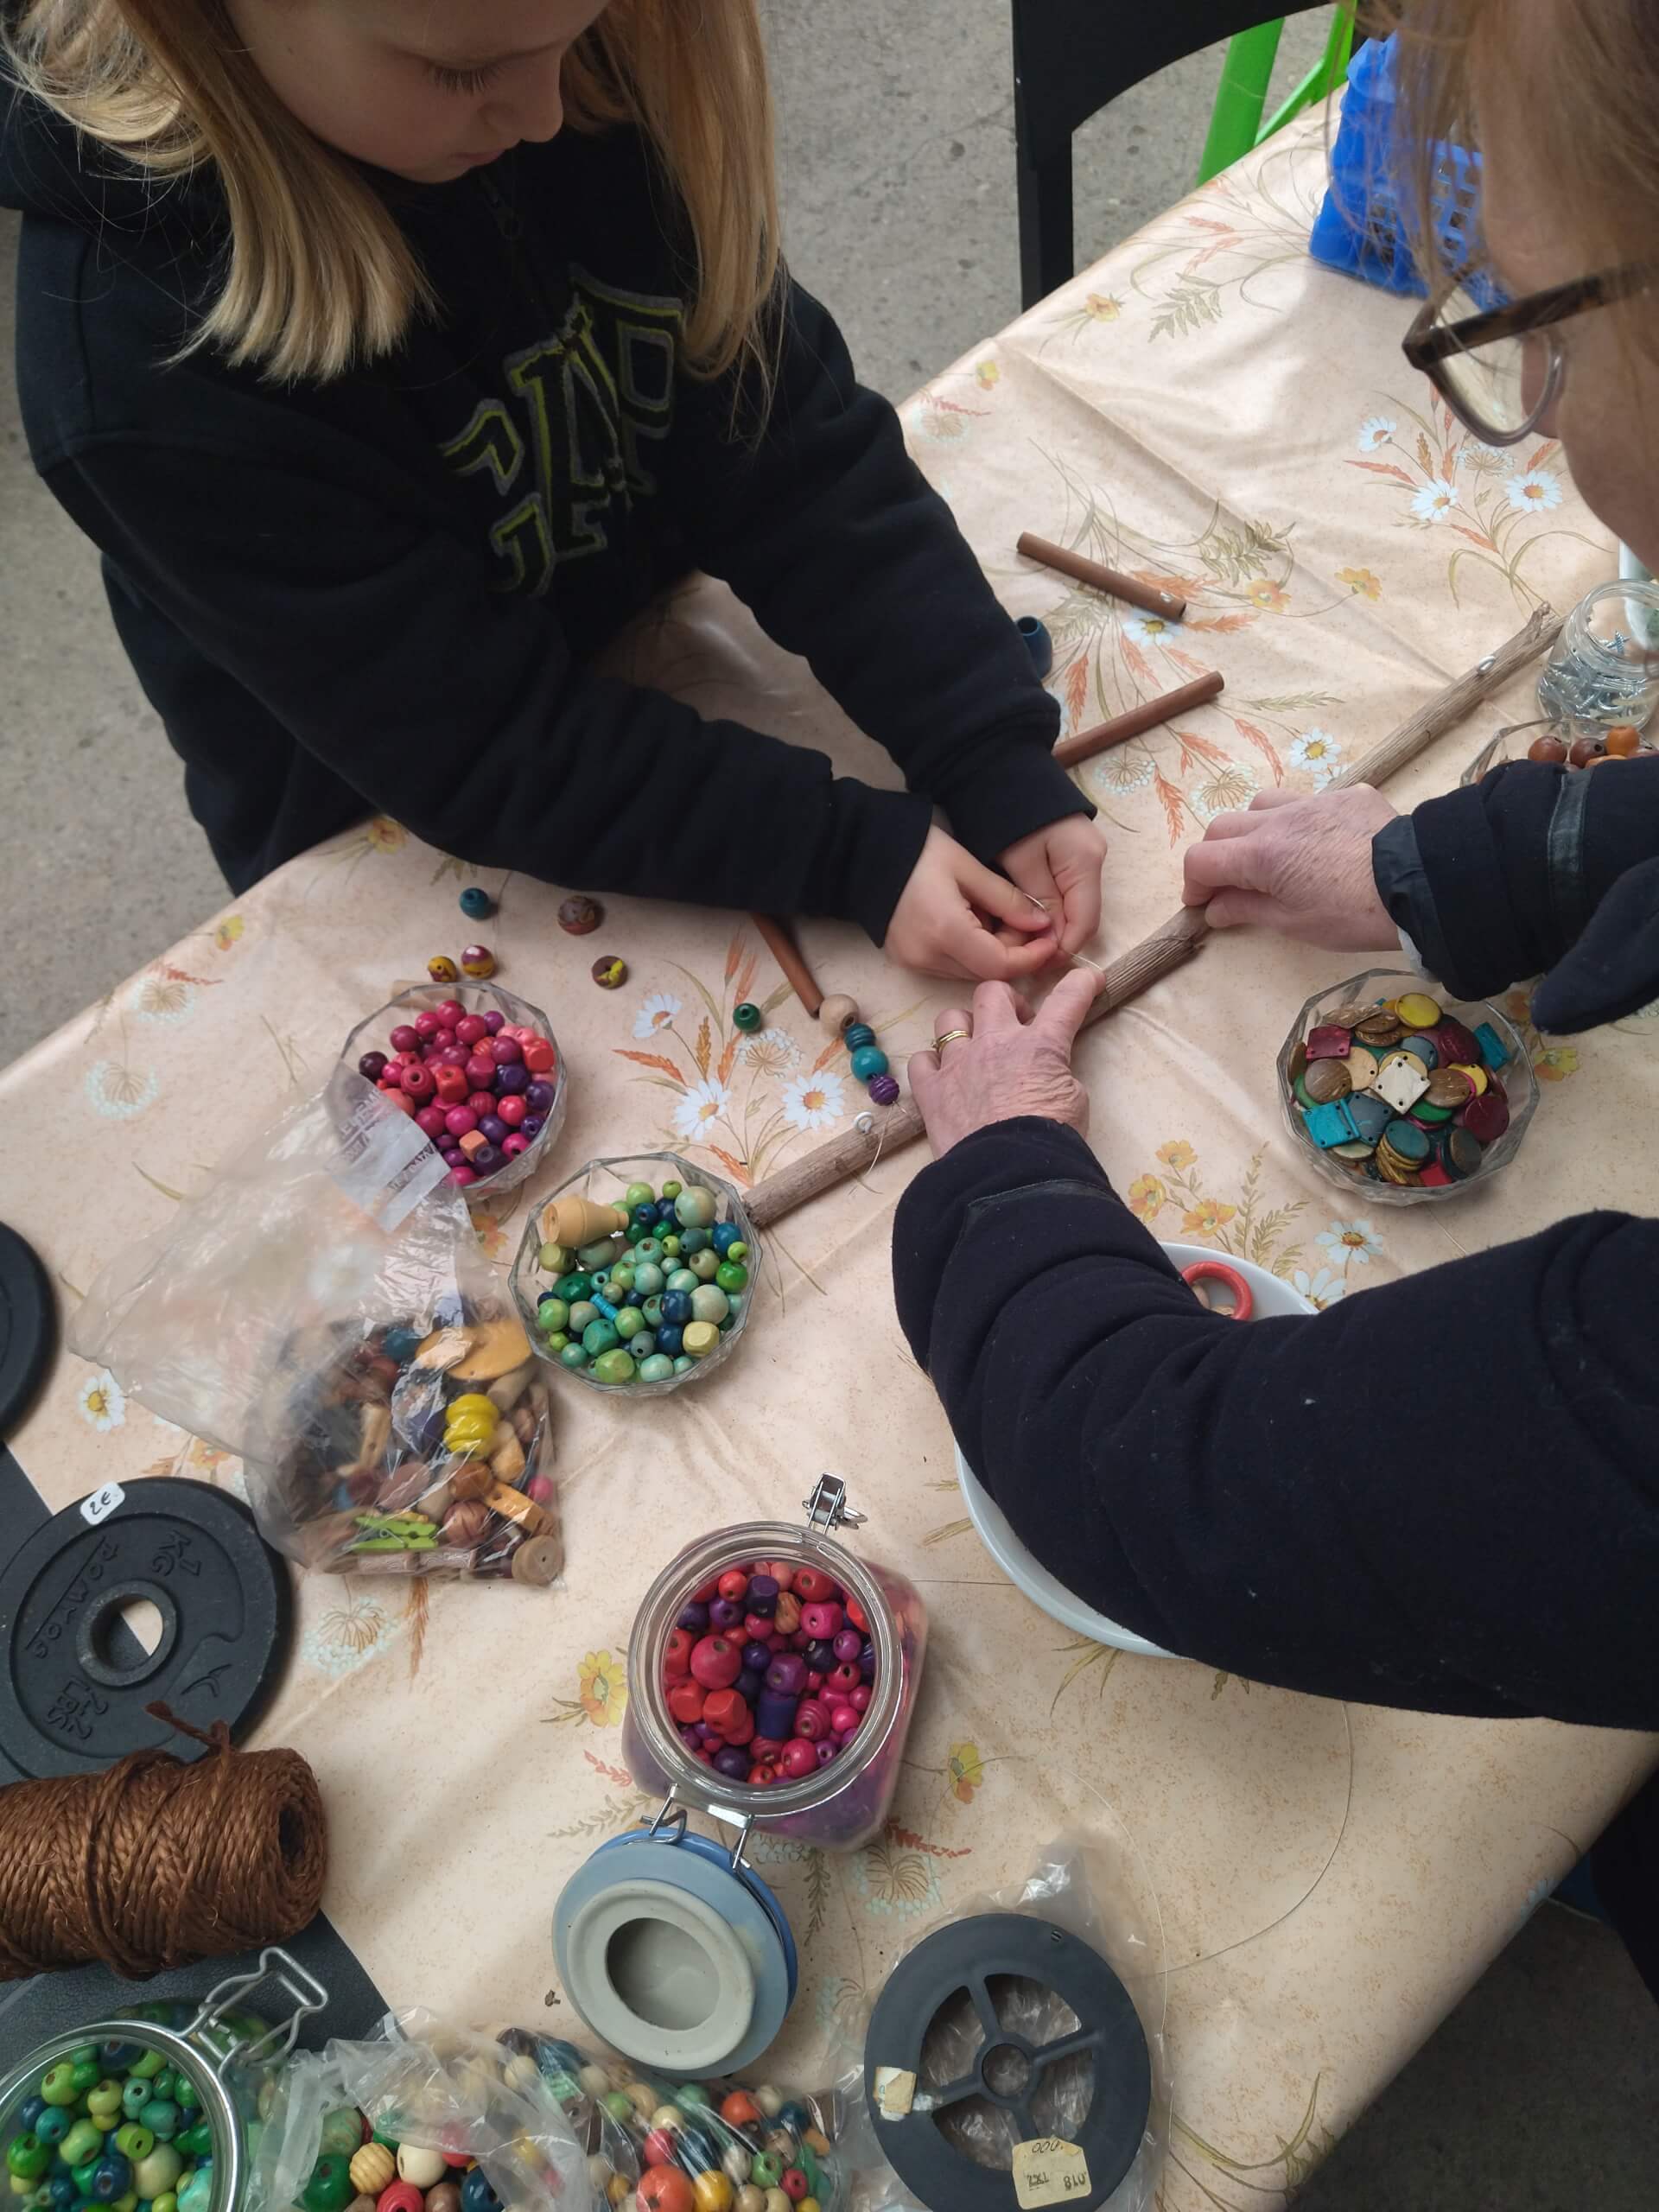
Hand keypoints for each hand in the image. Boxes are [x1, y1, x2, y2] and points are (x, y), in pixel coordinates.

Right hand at [887, 826, 1058, 980]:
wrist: (862, 852)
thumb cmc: (917, 851)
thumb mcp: (969, 868)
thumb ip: (1009, 900)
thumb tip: (1043, 925)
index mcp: (945, 932)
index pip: (1001, 966)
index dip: (1032, 957)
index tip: (1051, 940)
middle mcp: (928, 956)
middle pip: (986, 973)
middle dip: (1014, 953)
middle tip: (1026, 922)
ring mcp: (914, 963)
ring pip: (969, 973)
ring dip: (992, 953)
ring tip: (996, 917)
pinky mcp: (906, 961)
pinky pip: (950, 966)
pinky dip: (970, 952)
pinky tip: (971, 922)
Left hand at [908, 971, 1100, 1154]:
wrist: (1010, 1176)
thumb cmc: (1051, 1141)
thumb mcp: (1075, 1102)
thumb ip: (1058, 1076)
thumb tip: (1045, 1076)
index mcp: (1040, 1045)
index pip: (1067, 1000)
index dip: (1080, 984)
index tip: (1088, 979)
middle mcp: (995, 1043)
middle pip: (993, 993)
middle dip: (1007, 1001)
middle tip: (1017, 1025)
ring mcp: (958, 1063)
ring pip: (950, 1019)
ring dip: (964, 1028)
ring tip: (973, 1049)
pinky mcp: (931, 1090)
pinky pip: (921, 1060)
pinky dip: (932, 1064)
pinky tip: (943, 1076)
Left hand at [998, 816, 1107, 956]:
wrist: (1005, 771)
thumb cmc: (1009, 814)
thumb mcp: (1020, 862)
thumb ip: (1039, 901)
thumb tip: (1053, 940)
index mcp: (1085, 862)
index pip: (1085, 922)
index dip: (1063, 949)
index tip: (1036, 966)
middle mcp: (1094, 861)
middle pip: (1083, 916)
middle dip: (1056, 941)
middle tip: (1025, 959)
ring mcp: (1086, 857)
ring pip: (1074, 907)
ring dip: (1051, 927)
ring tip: (1022, 942)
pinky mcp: (1073, 855)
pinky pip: (1066, 893)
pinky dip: (1049, 910)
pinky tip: (1026, 919)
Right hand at [1181, 785, 1400, 946]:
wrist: (1419, 884)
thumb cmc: (1352, 914)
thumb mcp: (1294, 923)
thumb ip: (1248, 910)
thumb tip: (1215, 909)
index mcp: (1260, 854)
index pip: (1202, 860)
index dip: (1194, 884)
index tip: (1202, 905)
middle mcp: (1279, 819)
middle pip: (1223, 827)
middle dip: (1216, 857)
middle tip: (1230, 886)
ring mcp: (1313, 801)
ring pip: (1261, 804)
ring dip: (1251, 830)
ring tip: (1269, 857)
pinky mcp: (1347, 796)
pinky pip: (1307, 801)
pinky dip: (1296, 822)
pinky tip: (1318, 844)